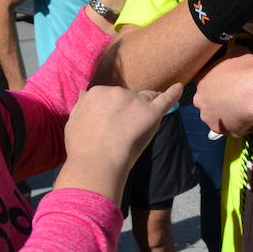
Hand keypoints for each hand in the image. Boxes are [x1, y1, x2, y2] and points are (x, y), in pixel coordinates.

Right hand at [57, 82, 182, 200]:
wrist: (97, 163)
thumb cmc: (82, 147)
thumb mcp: (73, 121)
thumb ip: (82, 105)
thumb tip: (86, 94)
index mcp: (97, 92)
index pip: (111, 96)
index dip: (113, 110)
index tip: (112, 123)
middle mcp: (117, 91)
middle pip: (129, 96)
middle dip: (128, 109)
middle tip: (123, 130)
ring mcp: (135, 101)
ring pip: (146, 98)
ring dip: (146, 106)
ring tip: (144, 119)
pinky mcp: (152, 112)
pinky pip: (166, 99)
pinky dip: (174, 93)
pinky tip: (179, 88)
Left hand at [191, 44, 252, 136]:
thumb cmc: (247, 72)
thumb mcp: (238, 53)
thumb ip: (229, 54)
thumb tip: (230, 52)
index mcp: (201, 81)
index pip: (204, 81)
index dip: (217, 81)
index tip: (228, 81)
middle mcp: (201, 101)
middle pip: (208, 101)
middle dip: (219, 99)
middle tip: (235, 95)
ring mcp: (211, 118)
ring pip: (217, 116)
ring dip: (226, 113)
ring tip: (242, 107)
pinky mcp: (224, 131)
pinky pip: (230, 128)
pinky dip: (238, 124)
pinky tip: (248, 116)